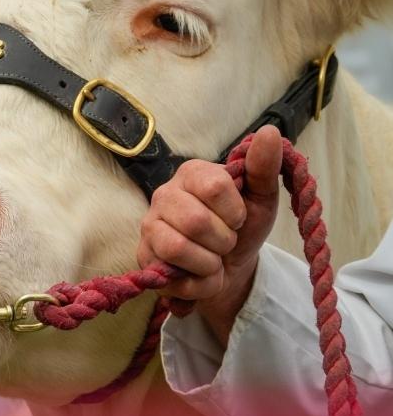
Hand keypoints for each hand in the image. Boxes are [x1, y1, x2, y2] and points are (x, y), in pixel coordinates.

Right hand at [136, 125, 282, 343]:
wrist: (232, 268)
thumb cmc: (244, 228)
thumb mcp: (262, 198)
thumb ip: (264, 167)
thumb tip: (270, 132)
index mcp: (192, 174)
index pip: (214, 187)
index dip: (234, 211)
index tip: (238, 218)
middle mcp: (164, 195)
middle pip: (195, 221)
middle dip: (223, 241)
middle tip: (225, 242)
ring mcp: (149, 226)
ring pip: (178, 247)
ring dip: (209, 263)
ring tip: (212, 259)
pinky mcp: (144, 256)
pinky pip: (173, 274)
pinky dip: (199, 283)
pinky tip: (199, 274)